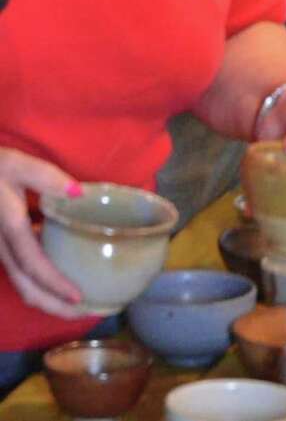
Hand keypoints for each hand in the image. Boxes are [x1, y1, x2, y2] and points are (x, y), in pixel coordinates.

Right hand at [0, 149, 84, 317]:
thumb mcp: (19, 165)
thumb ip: (47, 178)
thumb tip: (78, 193)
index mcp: (10, 229)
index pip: (33, 266)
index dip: (54, 285)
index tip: (78, 298)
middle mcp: (3, 247)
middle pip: (27, 287)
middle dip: (53, 306)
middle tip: (85, 313)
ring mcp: (1, 249)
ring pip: (22, 283)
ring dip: (47, 297)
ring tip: (76, 301)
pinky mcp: (3, 245)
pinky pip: (22, 271)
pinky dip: (41, 281)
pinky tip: (61, 271)